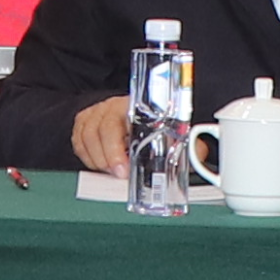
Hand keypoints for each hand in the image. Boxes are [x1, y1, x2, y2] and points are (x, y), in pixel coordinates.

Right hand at [71, 96, 209, 178]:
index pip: (125, 116)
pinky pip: (79, 143)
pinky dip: (88, 158)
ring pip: (87, 137)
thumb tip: (200, 153)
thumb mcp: (165, 127)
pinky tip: (100, 165)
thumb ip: (182, 141)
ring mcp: (94, 115)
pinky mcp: (82, 126)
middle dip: (109, 156)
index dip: (121, 143)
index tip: (125, 164)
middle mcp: (111, 107)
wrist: (121, 109)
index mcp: (135, 105)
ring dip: (99, 159)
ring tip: (112, 172)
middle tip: (120, 174)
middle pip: (102, 129)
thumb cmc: (146, 121)